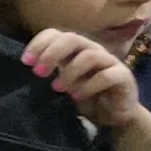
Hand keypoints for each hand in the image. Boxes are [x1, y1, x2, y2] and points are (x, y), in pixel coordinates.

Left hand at [20, 29, 150, 150]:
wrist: (114, 116)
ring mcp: (110, 61)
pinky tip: (77, 96)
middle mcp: (92, 50)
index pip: (56, 34)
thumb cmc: (85, 96)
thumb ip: (50, 72)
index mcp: (75, 49)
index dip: (39, 43)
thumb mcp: (62, 83)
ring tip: (58, 88)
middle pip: (72, 38)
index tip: (25, 61)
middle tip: (39, 73)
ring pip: (89, 56)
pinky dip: (89, 85)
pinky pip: (107, 75)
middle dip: (52, 54)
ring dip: (69, 72)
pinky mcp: (124, 76)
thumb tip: (28, 66)